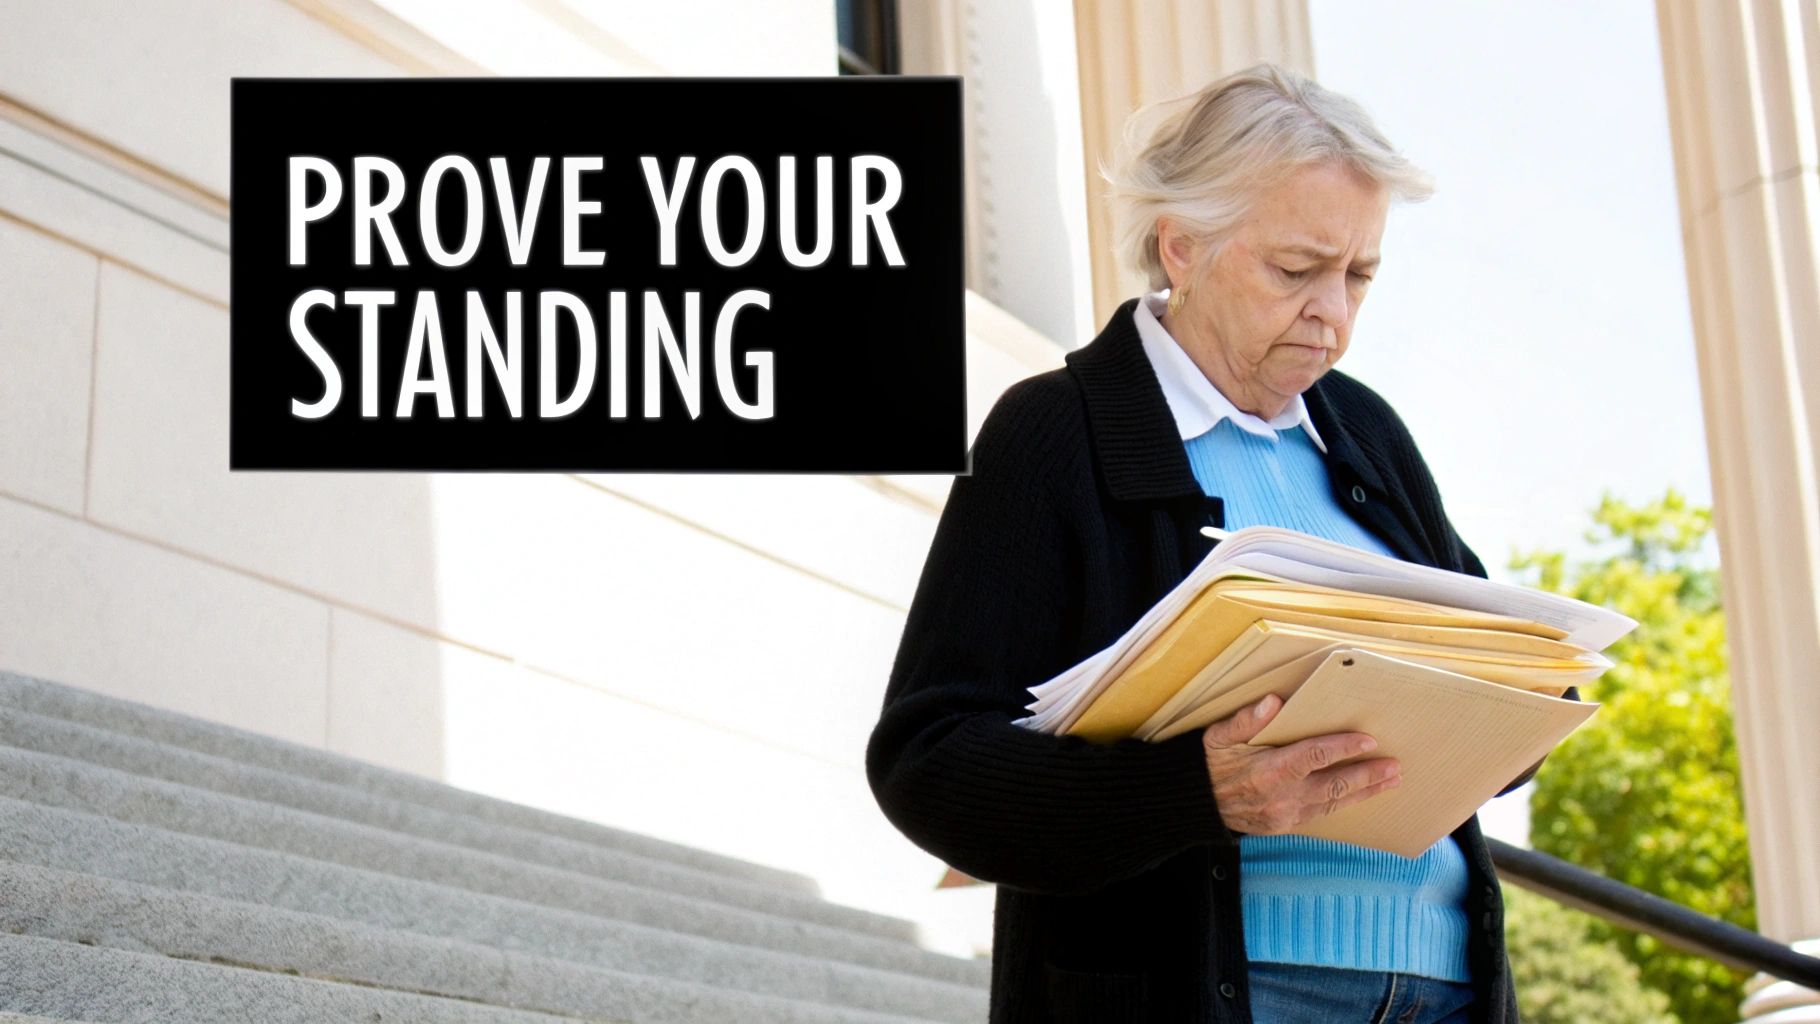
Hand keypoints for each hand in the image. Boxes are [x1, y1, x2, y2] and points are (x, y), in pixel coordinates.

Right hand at [1201, 694, 1401, 834]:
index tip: (1368, 740)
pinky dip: (1343, 804)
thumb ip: (1246, 720)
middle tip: (1394, 767)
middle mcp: (1281, 797)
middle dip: (1367, 775)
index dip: (1344, 747)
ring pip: (1333, 804)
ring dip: (1364, 792)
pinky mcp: (1284, 826)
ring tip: (1389, 782)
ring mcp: (1284, 816)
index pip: (1315, 756)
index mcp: (1268, 771)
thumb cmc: (1209, 764)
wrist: (1194, 803)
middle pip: (1334, 785)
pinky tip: (1358, 796)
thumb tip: (1273, 702)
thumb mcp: (1219, 736)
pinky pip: (1320, 815)